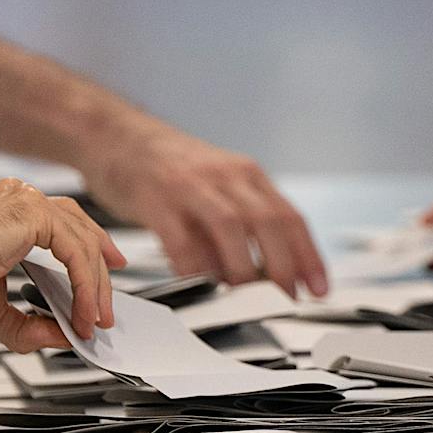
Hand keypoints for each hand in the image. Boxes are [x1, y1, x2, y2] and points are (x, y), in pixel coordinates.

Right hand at [0, 182, 120, 351]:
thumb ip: (28, 325)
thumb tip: (60, 337)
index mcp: (9, 214)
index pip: (64, 229)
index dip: (88, 260)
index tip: (97, 293)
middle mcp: (21, 201)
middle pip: (81, 232)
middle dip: (101, 277)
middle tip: (105, 312)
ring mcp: (28, 202)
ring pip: (84, 242)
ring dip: (96, 287)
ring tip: (94, 320)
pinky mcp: (33, 213)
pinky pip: (77, 251)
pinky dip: (85, 285)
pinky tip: (82, 311)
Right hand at [80, 111, 326, 296]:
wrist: (114, 133)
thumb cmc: (164, 167)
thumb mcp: (212, 184)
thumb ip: (237, 222)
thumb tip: (261, 273)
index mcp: (245, 174)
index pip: (290, 217)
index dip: (308, 256)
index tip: (318, 289)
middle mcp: (224, 176)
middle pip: (268, 221)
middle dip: (283, 266)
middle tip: (285, 299)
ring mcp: (190, 185)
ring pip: (230, 228)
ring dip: (242, 268)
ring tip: (245, 297)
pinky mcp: (155, 199)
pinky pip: (181, 239)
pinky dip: (194, 267)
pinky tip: (198, 285)